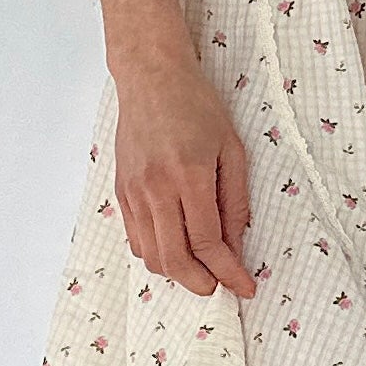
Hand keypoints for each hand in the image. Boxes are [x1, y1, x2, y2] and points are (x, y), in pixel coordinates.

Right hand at [114, 58, 256, 300]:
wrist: (151, 78)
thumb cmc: (196, 106)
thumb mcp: (231, 149)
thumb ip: (234, 201)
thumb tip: (235, 246)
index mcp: (189, 174)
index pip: (207, 241)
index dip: (228, 272)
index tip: (245, 287)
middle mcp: (156, 187)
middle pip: (174, 258)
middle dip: (200, 283)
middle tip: (220, 286)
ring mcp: (133, 192)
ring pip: (151, 255)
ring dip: (177, 273)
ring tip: (200, 270)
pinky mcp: (121, 192)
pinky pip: (135, 239)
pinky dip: (156, 254)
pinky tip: (176, 248)